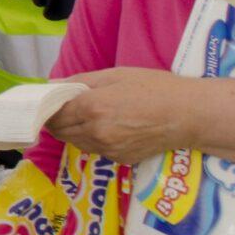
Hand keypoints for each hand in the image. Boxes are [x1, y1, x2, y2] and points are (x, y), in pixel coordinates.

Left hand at [44, 69, 201, 163]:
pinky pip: (94, 150)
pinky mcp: (118, 159)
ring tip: (86, 117)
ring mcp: (107, 149)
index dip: (46, 109)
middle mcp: (95, 132)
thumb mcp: (116, 75)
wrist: (188, 115)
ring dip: (72, 132)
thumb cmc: (155, 88)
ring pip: (75, 143)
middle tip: (63, 109)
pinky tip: (106, 128)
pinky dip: (91, 140)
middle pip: (60, 132)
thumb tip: (51, 85)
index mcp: (92, 108)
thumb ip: (80, 81)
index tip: (47, 103)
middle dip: (56, 121)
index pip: (53, 115)